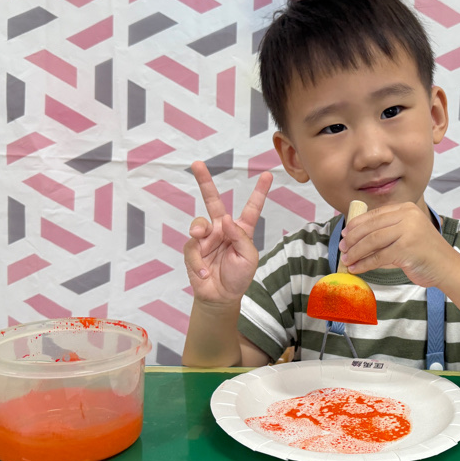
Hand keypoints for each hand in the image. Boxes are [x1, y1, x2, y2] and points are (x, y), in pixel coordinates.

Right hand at [183, 161, 272, 307]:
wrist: (221, 297)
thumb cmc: (239, 277)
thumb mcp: (248, 258)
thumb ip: (240, 237)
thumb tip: (225, 219)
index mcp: (241, 230)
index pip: (251, 207)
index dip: (259, 192)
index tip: (267, 175)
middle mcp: (222, 229)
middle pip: (212, 201)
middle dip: (204, 182)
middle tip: (197, 164)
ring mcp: (206, 238)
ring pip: (198, 224)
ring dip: (199, 231)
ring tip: (202, 240)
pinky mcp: (193, 250)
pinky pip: (192, 248)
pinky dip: (198, 262)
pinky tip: (205, 272)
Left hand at [338, 202, 454, 287]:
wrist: (447, 268)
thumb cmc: (425, 253)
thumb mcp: (407, 233)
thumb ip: (388, 230)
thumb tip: (354, 235)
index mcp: (407, 209)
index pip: (375, 214)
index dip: (356, 224)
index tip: (344, 234)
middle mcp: (408, 216)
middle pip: (371, 227)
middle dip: (353, 239)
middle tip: (342, 248)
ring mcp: (408, 231)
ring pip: (372, 241)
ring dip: (356, 252)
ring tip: (347, 259)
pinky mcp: (407, 248)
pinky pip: (379, 256)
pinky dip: (364, 264)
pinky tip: (356, 268)